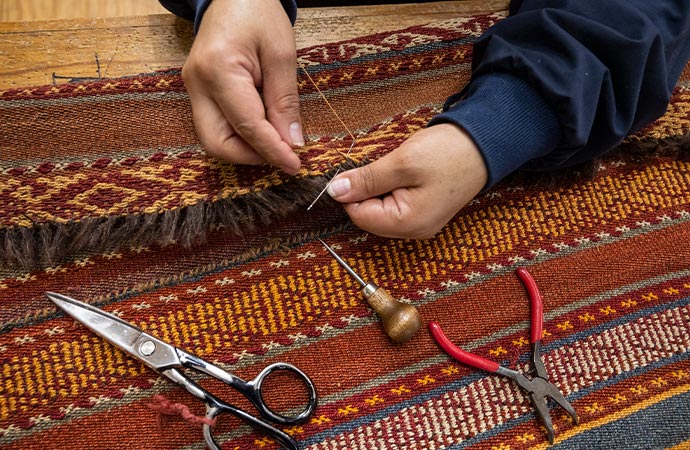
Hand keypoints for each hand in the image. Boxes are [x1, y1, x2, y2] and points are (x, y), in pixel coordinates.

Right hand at [182, 0, 302, 174]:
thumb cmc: (258, 12)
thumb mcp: (282, 54)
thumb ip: (285, 101)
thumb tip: (292, 143)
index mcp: (218, 70)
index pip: (247, 126)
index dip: (272, 151)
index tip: (294, 166)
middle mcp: (197, 84)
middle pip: (217, 143)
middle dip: (251, 156)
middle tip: (284, 154)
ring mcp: (193, 89)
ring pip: (214, 139)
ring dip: (246, 148)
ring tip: (276, 138)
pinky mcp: (198, 93)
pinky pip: (216, 126)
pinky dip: (240, 135)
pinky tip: (263, 126)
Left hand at [326, 124, 487, 238]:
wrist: (485, 144)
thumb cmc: (448, 152)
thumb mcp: (402, 162)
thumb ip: (366, 180)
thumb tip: (335, 191)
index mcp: (408, 223)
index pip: (359, 216)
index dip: (351, 192)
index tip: (357, 169)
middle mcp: (414, 230)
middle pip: (369, 216)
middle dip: (366, 191)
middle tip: (384, 165)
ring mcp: (421, 223)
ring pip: (380, 210)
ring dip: (378, 189)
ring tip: (397, 168)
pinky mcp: (425, 212)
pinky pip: (395, 206)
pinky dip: (391, 189)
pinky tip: (403, 174)